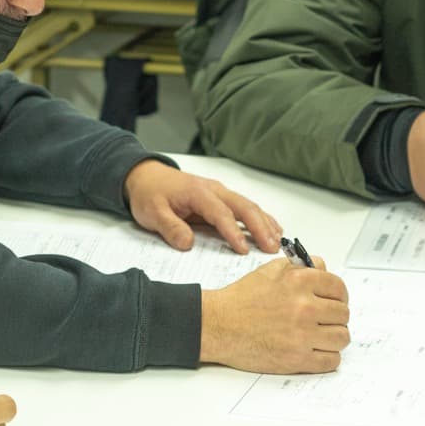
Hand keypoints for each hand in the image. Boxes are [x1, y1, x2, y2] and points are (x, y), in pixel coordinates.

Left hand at [125, 160, 282, 254]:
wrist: (147, 176)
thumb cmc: (150, 194)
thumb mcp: (152, 213)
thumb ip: (170, 228)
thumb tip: (188, 244)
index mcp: (198, 193)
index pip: (220, 213)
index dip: (233, 231)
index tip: (244, 249)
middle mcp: (214, 190)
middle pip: (243, 206)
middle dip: (260, 227)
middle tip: (271, 248)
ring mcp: (220, 192)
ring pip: (248, 205)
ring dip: (265, 222)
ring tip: (277, 241)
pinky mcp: (221, 198)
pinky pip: (245, 207)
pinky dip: (261, 217)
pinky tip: (273, 229)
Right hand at [199, 257, 349, 372]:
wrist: (219, 325)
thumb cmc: (241, 299)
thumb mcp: (270, 271)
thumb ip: (300, 266)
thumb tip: (323, 269)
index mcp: (299, 282)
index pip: (339, 288)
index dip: (338, 295)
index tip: (334, 301)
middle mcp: (304, 307)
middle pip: (343, 314)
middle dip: (335, 316)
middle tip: (325, 319)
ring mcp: (302, 335)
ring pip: (341, 338)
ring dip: (334, 337)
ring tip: (322, 336)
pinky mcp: (297, 359)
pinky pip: (331, 361)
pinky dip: (328, 357)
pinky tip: (317, 351)